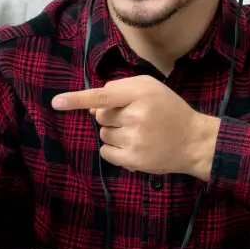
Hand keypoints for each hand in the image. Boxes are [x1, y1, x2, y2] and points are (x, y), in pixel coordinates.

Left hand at [52, 75, 220, 178]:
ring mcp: (134, 140)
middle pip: (100, 115)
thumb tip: (91, 106)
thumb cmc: (169, 110)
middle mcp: (136, 116)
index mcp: (141, 94)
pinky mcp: (133, 160)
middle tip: (134, 118)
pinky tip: (133, 146)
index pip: (103, 95)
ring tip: (138, 133)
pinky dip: (113, 149)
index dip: (77, 99)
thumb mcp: (150, 88)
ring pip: (103, 134)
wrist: (193, 141)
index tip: (56, 102)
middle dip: (111, 116)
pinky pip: (106, 152)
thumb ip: (119, 89)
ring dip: (114, 133)